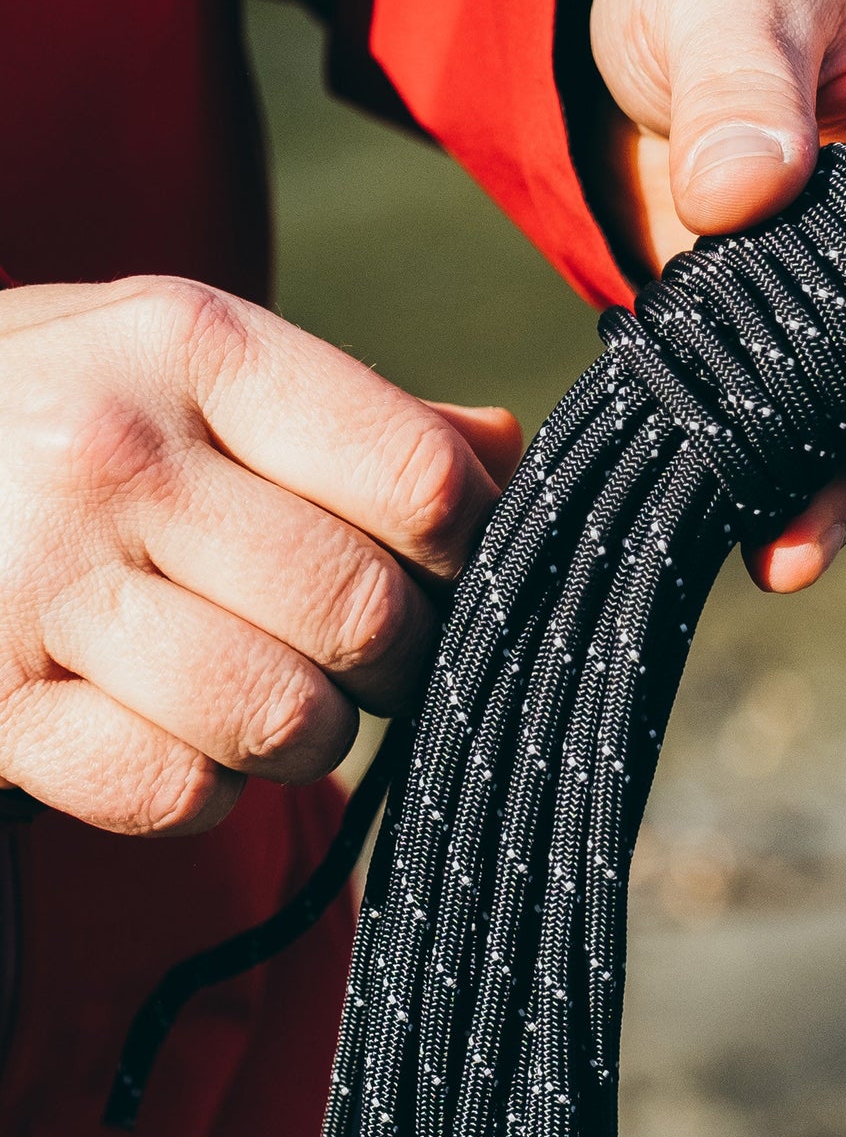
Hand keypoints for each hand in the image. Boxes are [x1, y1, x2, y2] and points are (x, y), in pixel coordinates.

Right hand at [0, 277, 519, 834]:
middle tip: (381, 652)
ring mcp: (33, 586)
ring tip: (288, 694)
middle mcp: (112, 455)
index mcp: (194, 345)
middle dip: (403, 657)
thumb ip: (352, 408)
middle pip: (360, 610)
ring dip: (313, 732)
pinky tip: (186, 734)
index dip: (471, 545)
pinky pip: (169, 791)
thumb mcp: (186, 356)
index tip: (457, 565)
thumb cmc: (57, 406)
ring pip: (280, 714)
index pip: (413, 479)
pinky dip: (208, 789)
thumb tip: (508, 451)